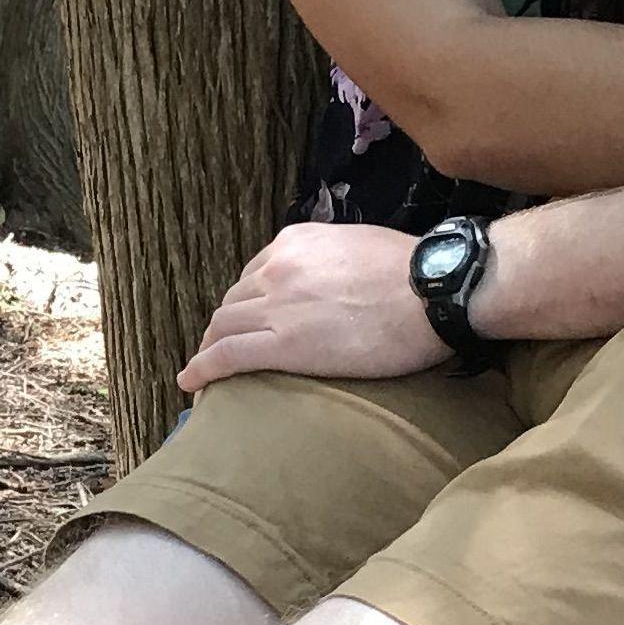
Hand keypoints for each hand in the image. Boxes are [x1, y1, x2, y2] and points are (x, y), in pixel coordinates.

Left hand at [178, 224, 441, 392]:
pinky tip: (190, 381)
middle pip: (233, 301)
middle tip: (227, 346)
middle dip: (226, 325)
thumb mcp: (359, 245)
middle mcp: (277, 269)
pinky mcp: (283, 346)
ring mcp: (277, 306)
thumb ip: (331, 259)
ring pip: (223, 327)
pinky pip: (226, 356)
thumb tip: (332, 278)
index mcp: (294, 242)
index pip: (253, 274)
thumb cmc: (414, 270)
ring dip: (212, 347)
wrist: (434, 290)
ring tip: (207, 367)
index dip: (246, 301)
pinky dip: (202, 369)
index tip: (247, 318)